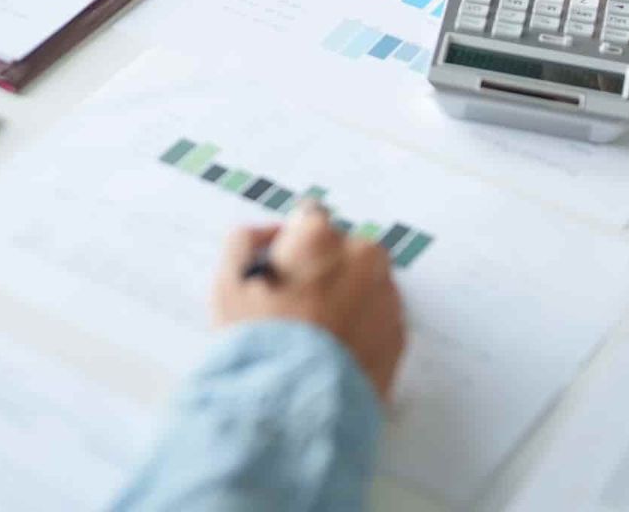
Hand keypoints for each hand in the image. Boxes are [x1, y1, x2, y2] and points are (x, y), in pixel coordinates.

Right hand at [212, 201, 406, 402]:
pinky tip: (334, 352)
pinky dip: (363, 328)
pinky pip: (379, 319)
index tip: (283, 269)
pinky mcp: (399, 335)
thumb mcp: (228, 284)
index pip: (309, 220)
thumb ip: (245, 242)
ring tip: (316, 335)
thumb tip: (267, 232)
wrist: (296, 409)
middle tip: (296, 306)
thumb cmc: (259, 344)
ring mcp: (386, 297)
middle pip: (343, 251)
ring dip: (347, 297)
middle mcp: (362, 257)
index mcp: (320, 238)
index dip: (292, 246)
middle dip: (325, 270)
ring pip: (366, 284)